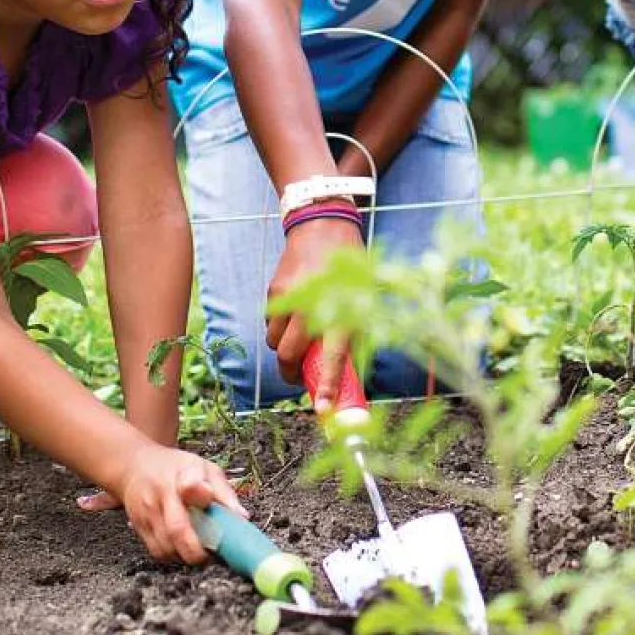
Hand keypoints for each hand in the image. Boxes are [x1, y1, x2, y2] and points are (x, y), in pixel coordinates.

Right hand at [116, 445, 245, 562]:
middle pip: (177, 530)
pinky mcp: (138, 528)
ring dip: (187, 556)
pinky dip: (174, 557)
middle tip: (216, 553)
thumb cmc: (175, 467)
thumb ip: (222, 490)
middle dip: (200, 550)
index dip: (205, 502)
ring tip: (203, 551)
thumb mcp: (204, 467)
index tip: (220, 518)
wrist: (134, 466)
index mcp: (181, 474)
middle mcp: (160, 495)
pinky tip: (185, 549)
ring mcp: (146, 513)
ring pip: (167, 547)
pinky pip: (158, 552)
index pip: (191, 486)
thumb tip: (242, 517)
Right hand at [265, 214, 363, 402]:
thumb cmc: (351, 265)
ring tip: (299, 339)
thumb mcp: (363, 296)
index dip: (326, 386)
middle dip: (292, 373)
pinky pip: (271, 323)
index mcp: (340, 307)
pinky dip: (280, 328)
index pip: (332, 356)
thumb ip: (354, 332)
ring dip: (285, 349)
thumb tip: (347, 372)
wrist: (322, 225)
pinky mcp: (274, 291)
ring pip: (276, 342)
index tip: (321, 408)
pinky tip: (294, 316)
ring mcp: (289, 298)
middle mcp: (312, 305)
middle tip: (300, 378)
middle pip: (289, 356)